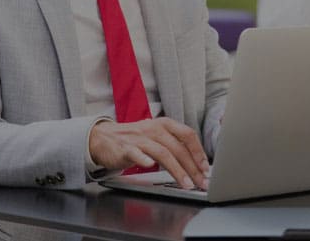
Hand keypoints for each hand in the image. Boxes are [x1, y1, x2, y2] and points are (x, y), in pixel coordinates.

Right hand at [89, 117, 209, 189]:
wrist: (103, 137)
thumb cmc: (134, 139)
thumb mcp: (157, 136)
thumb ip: (174, 145)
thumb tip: (196, 164)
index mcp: (164, 125)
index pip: (187, 135)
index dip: (199, 151)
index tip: (206, 168)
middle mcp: (154, 129)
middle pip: (178, 148)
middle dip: (192, 167)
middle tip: (201, 182)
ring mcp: (139, 139)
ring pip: (162, 153)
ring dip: (177, 170)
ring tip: (186, 183)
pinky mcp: (125, 148)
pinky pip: (136, 153)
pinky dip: (144, 159)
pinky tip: (150, 166)